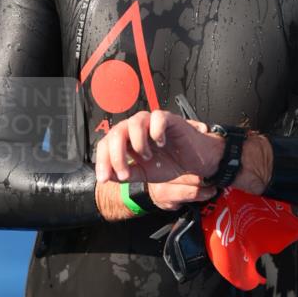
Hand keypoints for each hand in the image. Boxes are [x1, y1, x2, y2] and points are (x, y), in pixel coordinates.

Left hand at [94, 110, 223, 184]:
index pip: (105, 144)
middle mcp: (136, 128)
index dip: (102, 161)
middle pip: (116, 133)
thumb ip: (126, 174)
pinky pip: (157, 117)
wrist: (195, 164)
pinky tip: (161, 143)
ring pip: (134, 123)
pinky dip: (156, 132)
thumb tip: (107, 175)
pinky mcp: (169, 119)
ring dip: (137, 144)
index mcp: (127, 140)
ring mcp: (152, 122)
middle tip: (125, 174)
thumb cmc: (170, 164)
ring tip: (148, 157)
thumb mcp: (144, 174)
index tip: (104, 179)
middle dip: (116, 156)